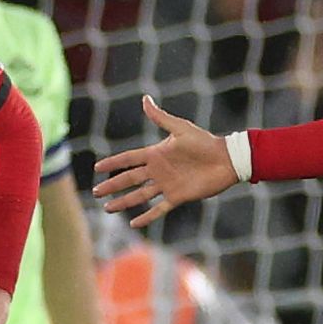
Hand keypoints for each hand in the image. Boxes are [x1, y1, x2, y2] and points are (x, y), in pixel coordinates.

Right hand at [94, 96, 236, 227]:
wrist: (227, 160)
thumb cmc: (205, 142)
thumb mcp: (181, 128)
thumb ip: (160, 117)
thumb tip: (145, 99)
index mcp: (156, 154)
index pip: (128, 159)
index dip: (113, 163)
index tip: (97, 168)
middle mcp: (158, 171)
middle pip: (129, 179)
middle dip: (112, 186)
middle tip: (96, 192)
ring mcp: (166, 185)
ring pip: (139, 196)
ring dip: (123, 202)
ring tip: (107, 209)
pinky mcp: (177, 197)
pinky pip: (159, 209)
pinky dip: (146, 217)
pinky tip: (134, 224)